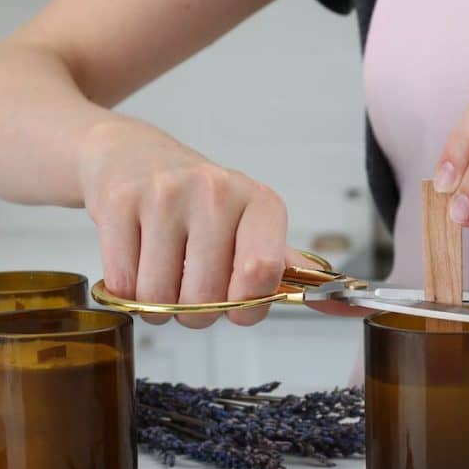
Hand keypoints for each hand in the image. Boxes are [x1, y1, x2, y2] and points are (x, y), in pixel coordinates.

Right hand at [78, 118, 291, 327]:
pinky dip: (127, 293)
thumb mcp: (250, 226)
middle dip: (196, 313)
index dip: (246, 308)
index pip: (262, 273)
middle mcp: (216, 192)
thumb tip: (348, 306)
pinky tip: (136, 264)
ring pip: (160, 298)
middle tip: (190, 289)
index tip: (237, 307)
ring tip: (162, 277)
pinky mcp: (119, 202)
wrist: (130, 155)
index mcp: (259, 203)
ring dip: (158, 307)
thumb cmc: (199, 203)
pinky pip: (123, 285)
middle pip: (206, 298)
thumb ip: (289, 270)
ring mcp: (166, 194)